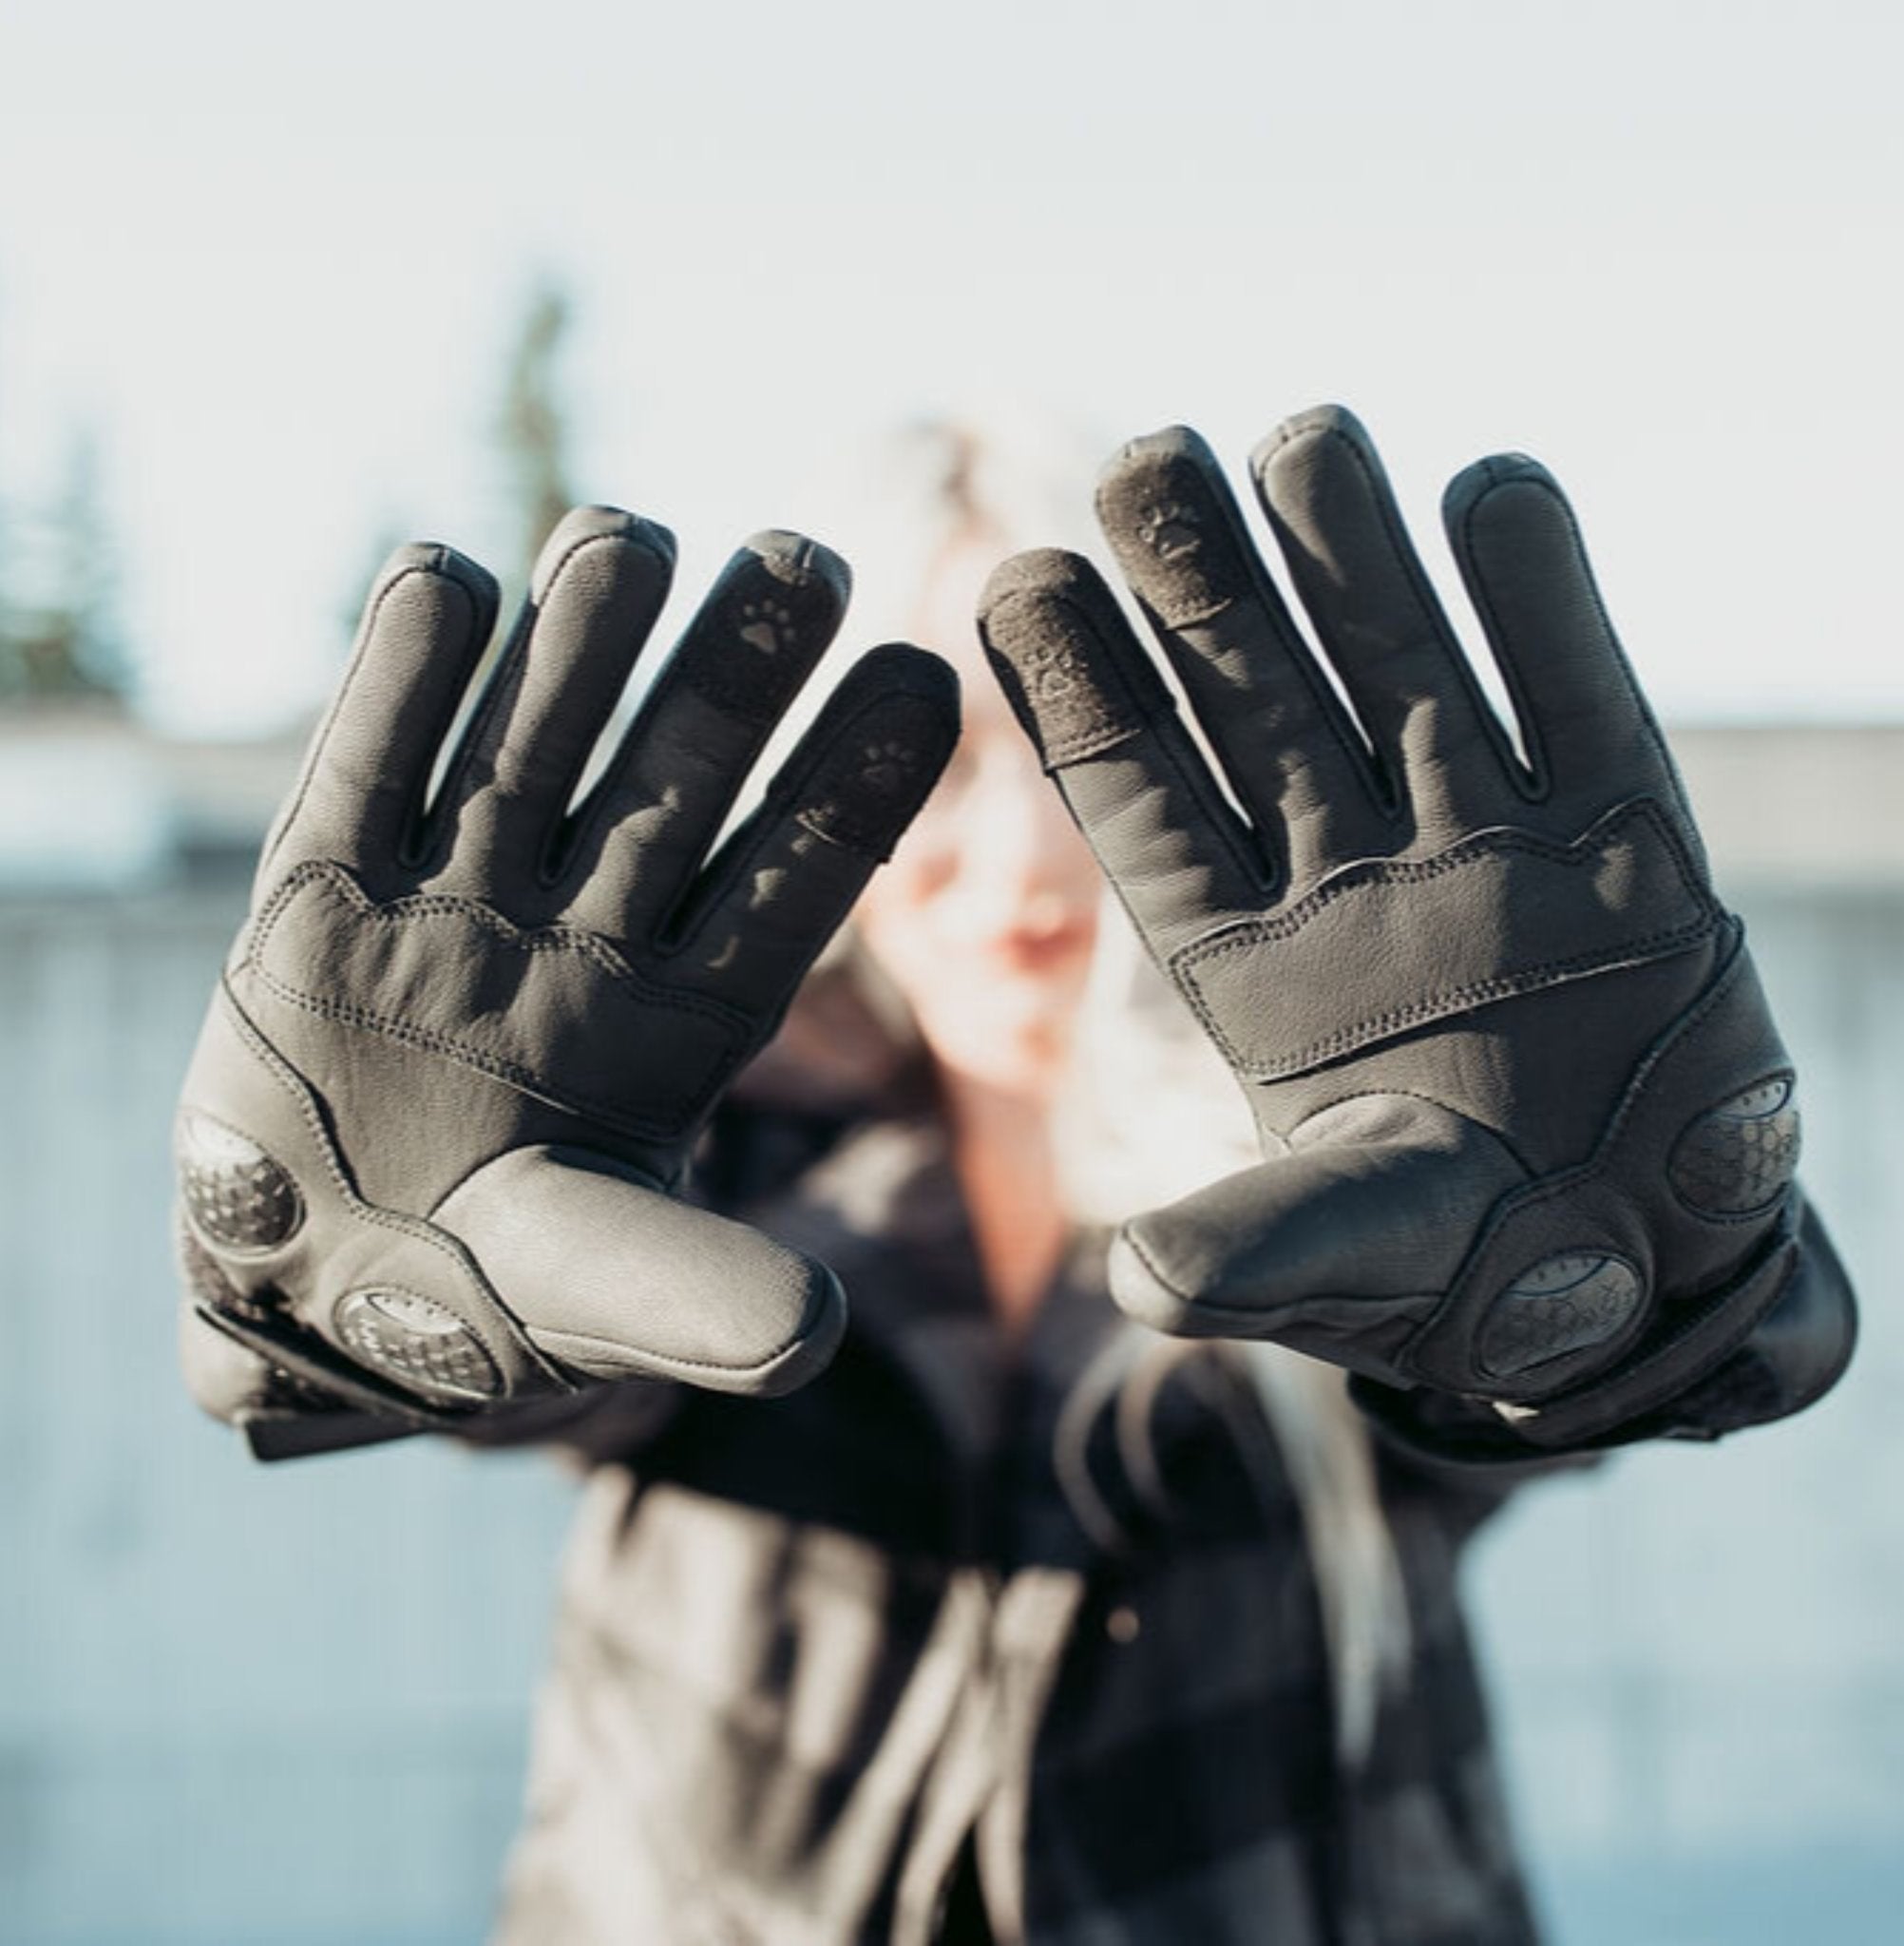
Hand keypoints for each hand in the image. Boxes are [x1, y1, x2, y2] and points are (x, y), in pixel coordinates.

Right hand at [177, 509, 956, 1456]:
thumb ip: (694, 1299)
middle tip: (804, 559)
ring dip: (579, 644)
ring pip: (532, 746)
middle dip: (734, 677)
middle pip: (675, 783)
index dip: (853, 784)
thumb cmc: (482, 1296)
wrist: (310, 1293)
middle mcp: (585, 936)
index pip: (789, 881)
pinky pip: (366, 767)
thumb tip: (815, 1337)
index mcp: (684, 1019)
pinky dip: (400, 679)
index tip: (928, 678)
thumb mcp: (588, 1291)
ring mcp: (455, 900)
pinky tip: (452, 572)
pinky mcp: (323, 892)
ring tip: (633, 534)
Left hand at [978, 407, 1852, 1453]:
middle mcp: (1342, 874)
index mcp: (1239, 959)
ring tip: (1304, 438)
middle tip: (1143, 462)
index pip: (1138, 803)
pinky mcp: (1620, 836)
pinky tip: (1494, 490)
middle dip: (1201, 587)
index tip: (1017, 581)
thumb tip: (1140, 1286)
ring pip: (1401, 667)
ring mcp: (1479, 840)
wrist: (1638, 1267)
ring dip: (1355, 556)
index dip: (1080, 697)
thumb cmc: (1459, 1266)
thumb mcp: (1352, 1256)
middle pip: (1254, 701)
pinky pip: (1576, 698)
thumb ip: (1254, 1252)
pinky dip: (1542, 603)